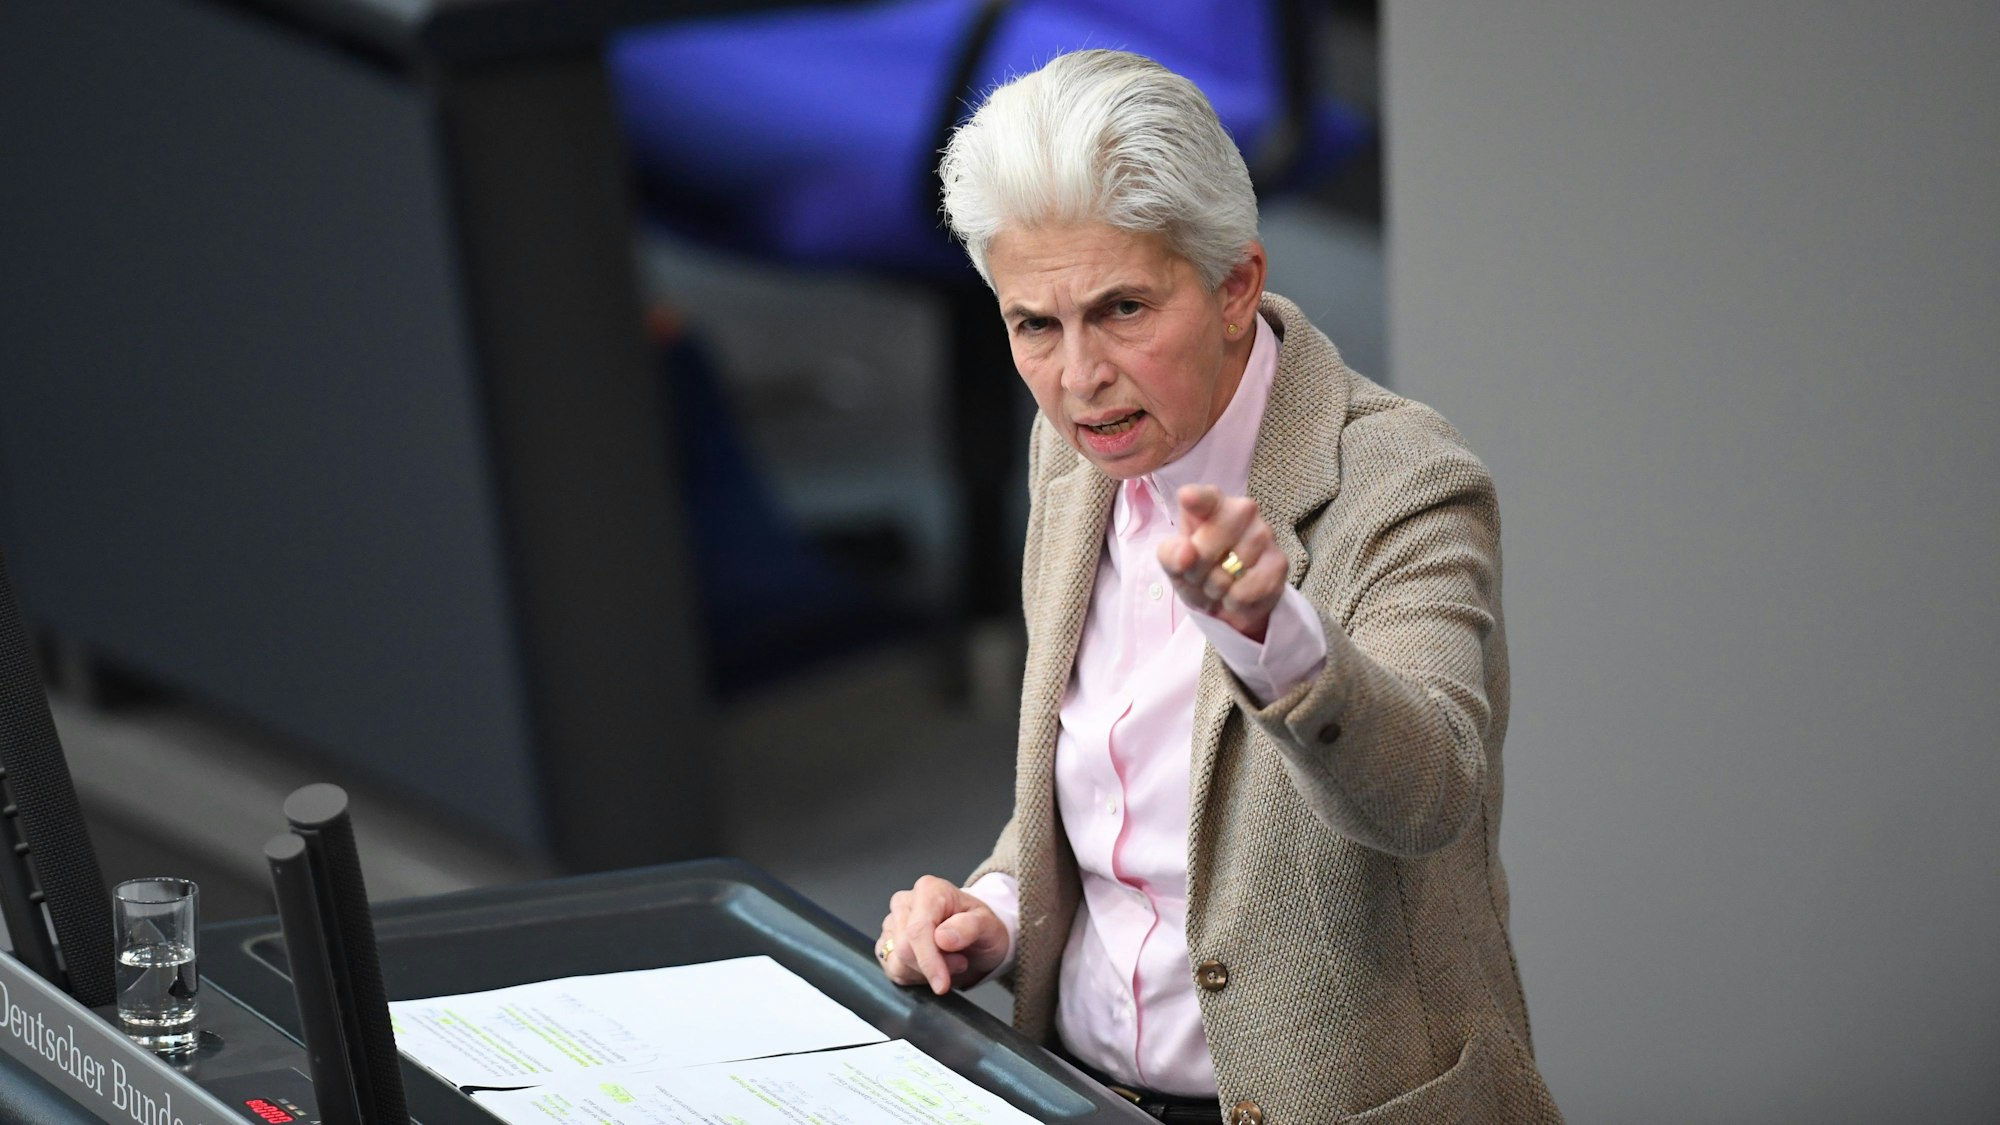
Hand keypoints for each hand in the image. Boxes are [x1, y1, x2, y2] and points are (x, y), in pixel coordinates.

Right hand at [877, 876, 1008, 994]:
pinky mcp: (886, 943)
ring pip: (896, 963)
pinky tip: (932, 966)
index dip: (929, 960)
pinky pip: (892, 970)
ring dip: (924, 972)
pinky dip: (914, 977)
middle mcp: (905, 903)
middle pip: (904, 948)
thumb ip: (969, 927)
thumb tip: (942, 937)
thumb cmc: (981, 928)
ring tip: (948, 962)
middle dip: (933, 965)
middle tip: (960, 962)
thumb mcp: (989, 926)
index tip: (942, 983)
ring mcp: (892, 923)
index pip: (917, 930)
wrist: (978, 939)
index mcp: (928, 890)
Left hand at [1157, 484, 1288, 641]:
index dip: (1195, 498)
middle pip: (1208, 544)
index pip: (1204, 497)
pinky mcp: (1279, 562)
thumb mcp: (1174, 564)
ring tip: (1219, 584)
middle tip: (1199, 574)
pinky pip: (1246, 590)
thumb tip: (1186, 554)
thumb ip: (1171, 555)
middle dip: (1196, 570)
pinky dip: (1234, 601)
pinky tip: (1236, 595)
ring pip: (1228, 572)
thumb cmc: (1198, 571)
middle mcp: (1242, 510)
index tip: (1187, 498)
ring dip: (1216, 588)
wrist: (1229, 600)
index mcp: (1212, 503)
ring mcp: (1264, 533)